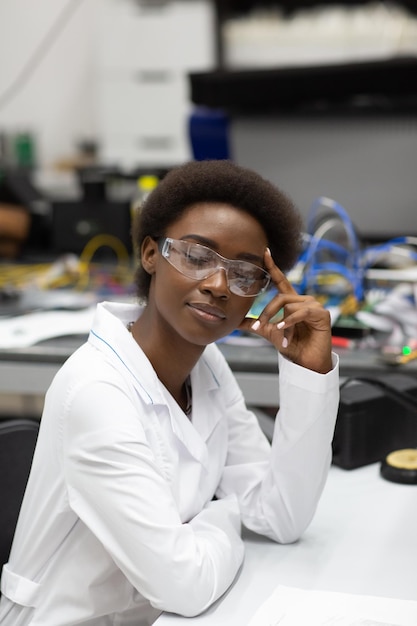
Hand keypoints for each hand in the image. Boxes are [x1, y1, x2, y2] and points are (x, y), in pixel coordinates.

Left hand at [238, 248, 332, 373]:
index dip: (273, 266)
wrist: (305, 362)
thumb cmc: (291, 345)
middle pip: (280, 297)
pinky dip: (289, 322)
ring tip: (279, 336)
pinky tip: (282, 330)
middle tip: (260, 327)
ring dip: (280, 322)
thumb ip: (255, 324)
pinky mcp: (321, 314)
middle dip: (267, 312)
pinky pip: (300, 312)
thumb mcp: (269, 332)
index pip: (280, 280)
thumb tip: (236, 321)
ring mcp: (314, 305)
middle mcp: (304, 300)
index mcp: (292, 301)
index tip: (265, 252)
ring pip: (288, 305)